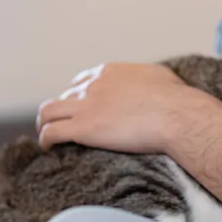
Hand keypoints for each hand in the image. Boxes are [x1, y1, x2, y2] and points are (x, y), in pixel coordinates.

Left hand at [37, 62, 201, 152]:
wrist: (176, 116)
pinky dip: (46, 140)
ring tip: (47, 135)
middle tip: (67, 124)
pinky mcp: (82, 128)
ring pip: (48, 111)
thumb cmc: (176, 99)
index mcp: (111, 72)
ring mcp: (86, 105)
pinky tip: (49, 148)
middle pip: (65, 95)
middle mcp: (94, 85)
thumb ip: (147, 78)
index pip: (83, 80)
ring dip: (45, 123)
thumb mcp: (161, 77)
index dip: (80, 94)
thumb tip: (154, 83)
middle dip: (64, 109)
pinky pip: (51, 132)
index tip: (83, 106)